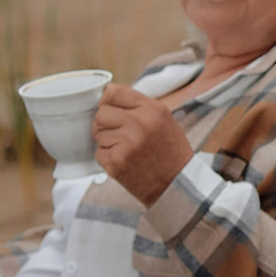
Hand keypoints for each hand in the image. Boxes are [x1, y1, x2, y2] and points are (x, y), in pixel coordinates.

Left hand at [95, 83, 194, 203]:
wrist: (178, 184)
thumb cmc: (170, 151)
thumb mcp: (163, 119)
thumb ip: (138, 104)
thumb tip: (107, 93)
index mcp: (152, 109)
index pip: (113, 92)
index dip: (108, 101)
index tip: (112, 110)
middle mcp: (139, 123)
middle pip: (101, 113)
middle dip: (106, 124)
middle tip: (120, 134)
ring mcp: (127, 143)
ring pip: (97, 133)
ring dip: (107, 142)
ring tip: (126, 149)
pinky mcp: (117, 162)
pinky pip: (99, 153)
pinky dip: (108, 158)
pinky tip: (125, 162)